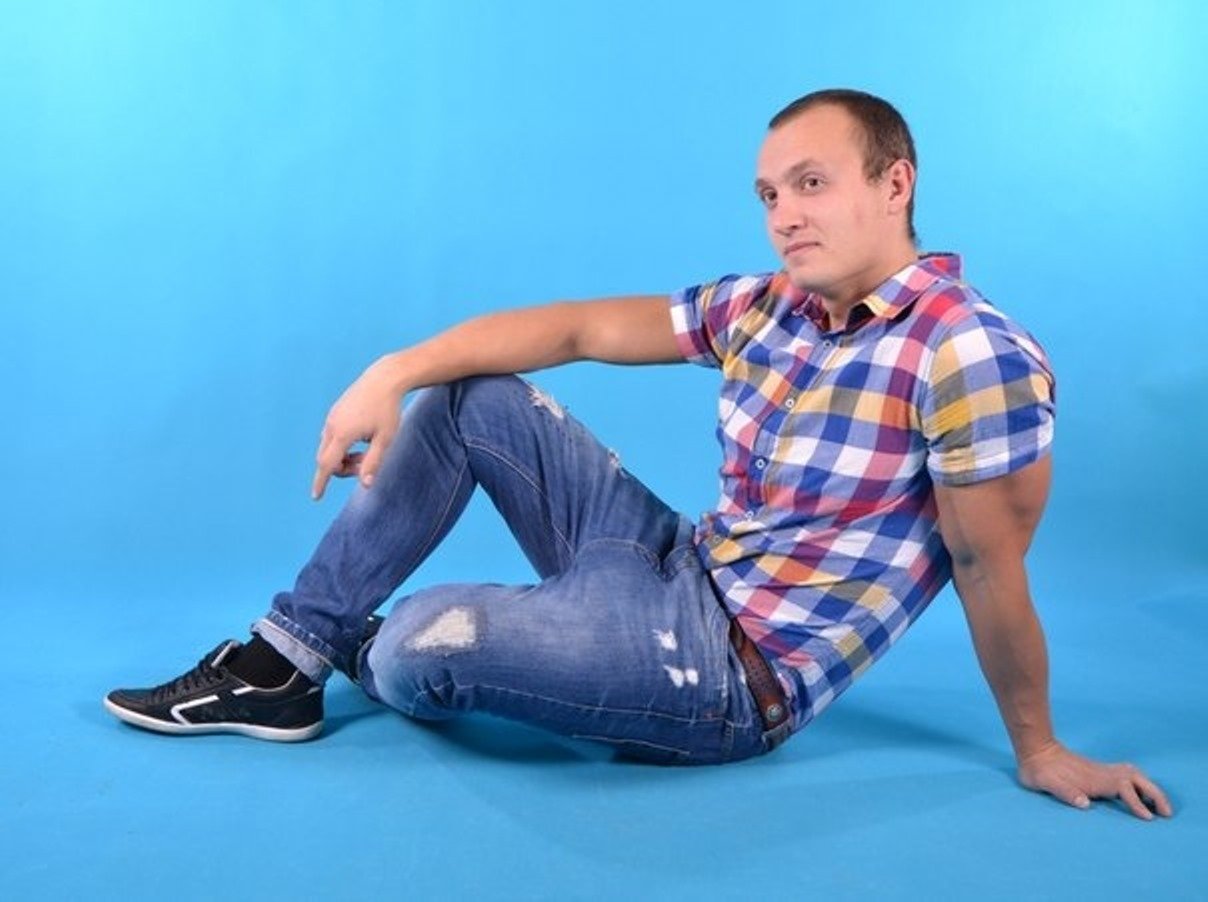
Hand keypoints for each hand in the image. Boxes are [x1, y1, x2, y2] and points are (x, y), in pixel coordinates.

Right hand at [311, 355, 406, 499]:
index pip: (327, 465)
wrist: (384, 379)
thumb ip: (374, 462)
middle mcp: (332, 426)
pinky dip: (341, 446)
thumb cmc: (388, 410)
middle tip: (365, 464)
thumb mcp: (386, 439)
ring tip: (366, 451)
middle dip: (342, 468)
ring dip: (342, 457)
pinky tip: (360, 440)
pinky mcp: (335, 412)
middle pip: (326, 459)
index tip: (316, 497)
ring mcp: (331, 418)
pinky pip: (331, 436)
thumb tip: (366, 485)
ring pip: (327, 448)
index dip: (321, 483)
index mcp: (342, 434)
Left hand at [1017, 741, 1171, 819]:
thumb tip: (1084, 803)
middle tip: (1166, 813)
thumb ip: (1064, 792)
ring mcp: (1101, 770)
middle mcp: (1102, 773)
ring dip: (1149, 788)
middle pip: (1137, 779)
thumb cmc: (1039, 770)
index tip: (1147, 818)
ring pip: (1134, 775)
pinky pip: (1126, 775)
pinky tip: (1141, 794)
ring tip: (1159, 806)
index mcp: (1093, 779)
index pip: (1123, 789)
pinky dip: (1140, 784)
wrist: (1035, 749)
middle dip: (1154, 794)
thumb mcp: (1045, 782)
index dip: (1136, 803)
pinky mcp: (1098, 771)